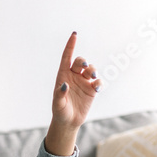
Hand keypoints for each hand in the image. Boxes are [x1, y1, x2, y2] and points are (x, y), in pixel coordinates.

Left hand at [45, 32, 99, 155]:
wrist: (69, 122)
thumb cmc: (60, 112)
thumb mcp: (57, 104)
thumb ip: (59, 94)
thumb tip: (64, 84)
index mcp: (63, 75)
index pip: (66, 57)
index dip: (70, 45)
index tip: (74, 34)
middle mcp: (73, 76)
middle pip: (80, 61)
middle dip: (83, 61)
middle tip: (84, 67)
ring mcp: (83, 82)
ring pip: (90, 69)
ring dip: (93, 70)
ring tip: (93, 78)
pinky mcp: (92, 89)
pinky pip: (98, 81)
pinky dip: (99, 82)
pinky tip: (96, 88)